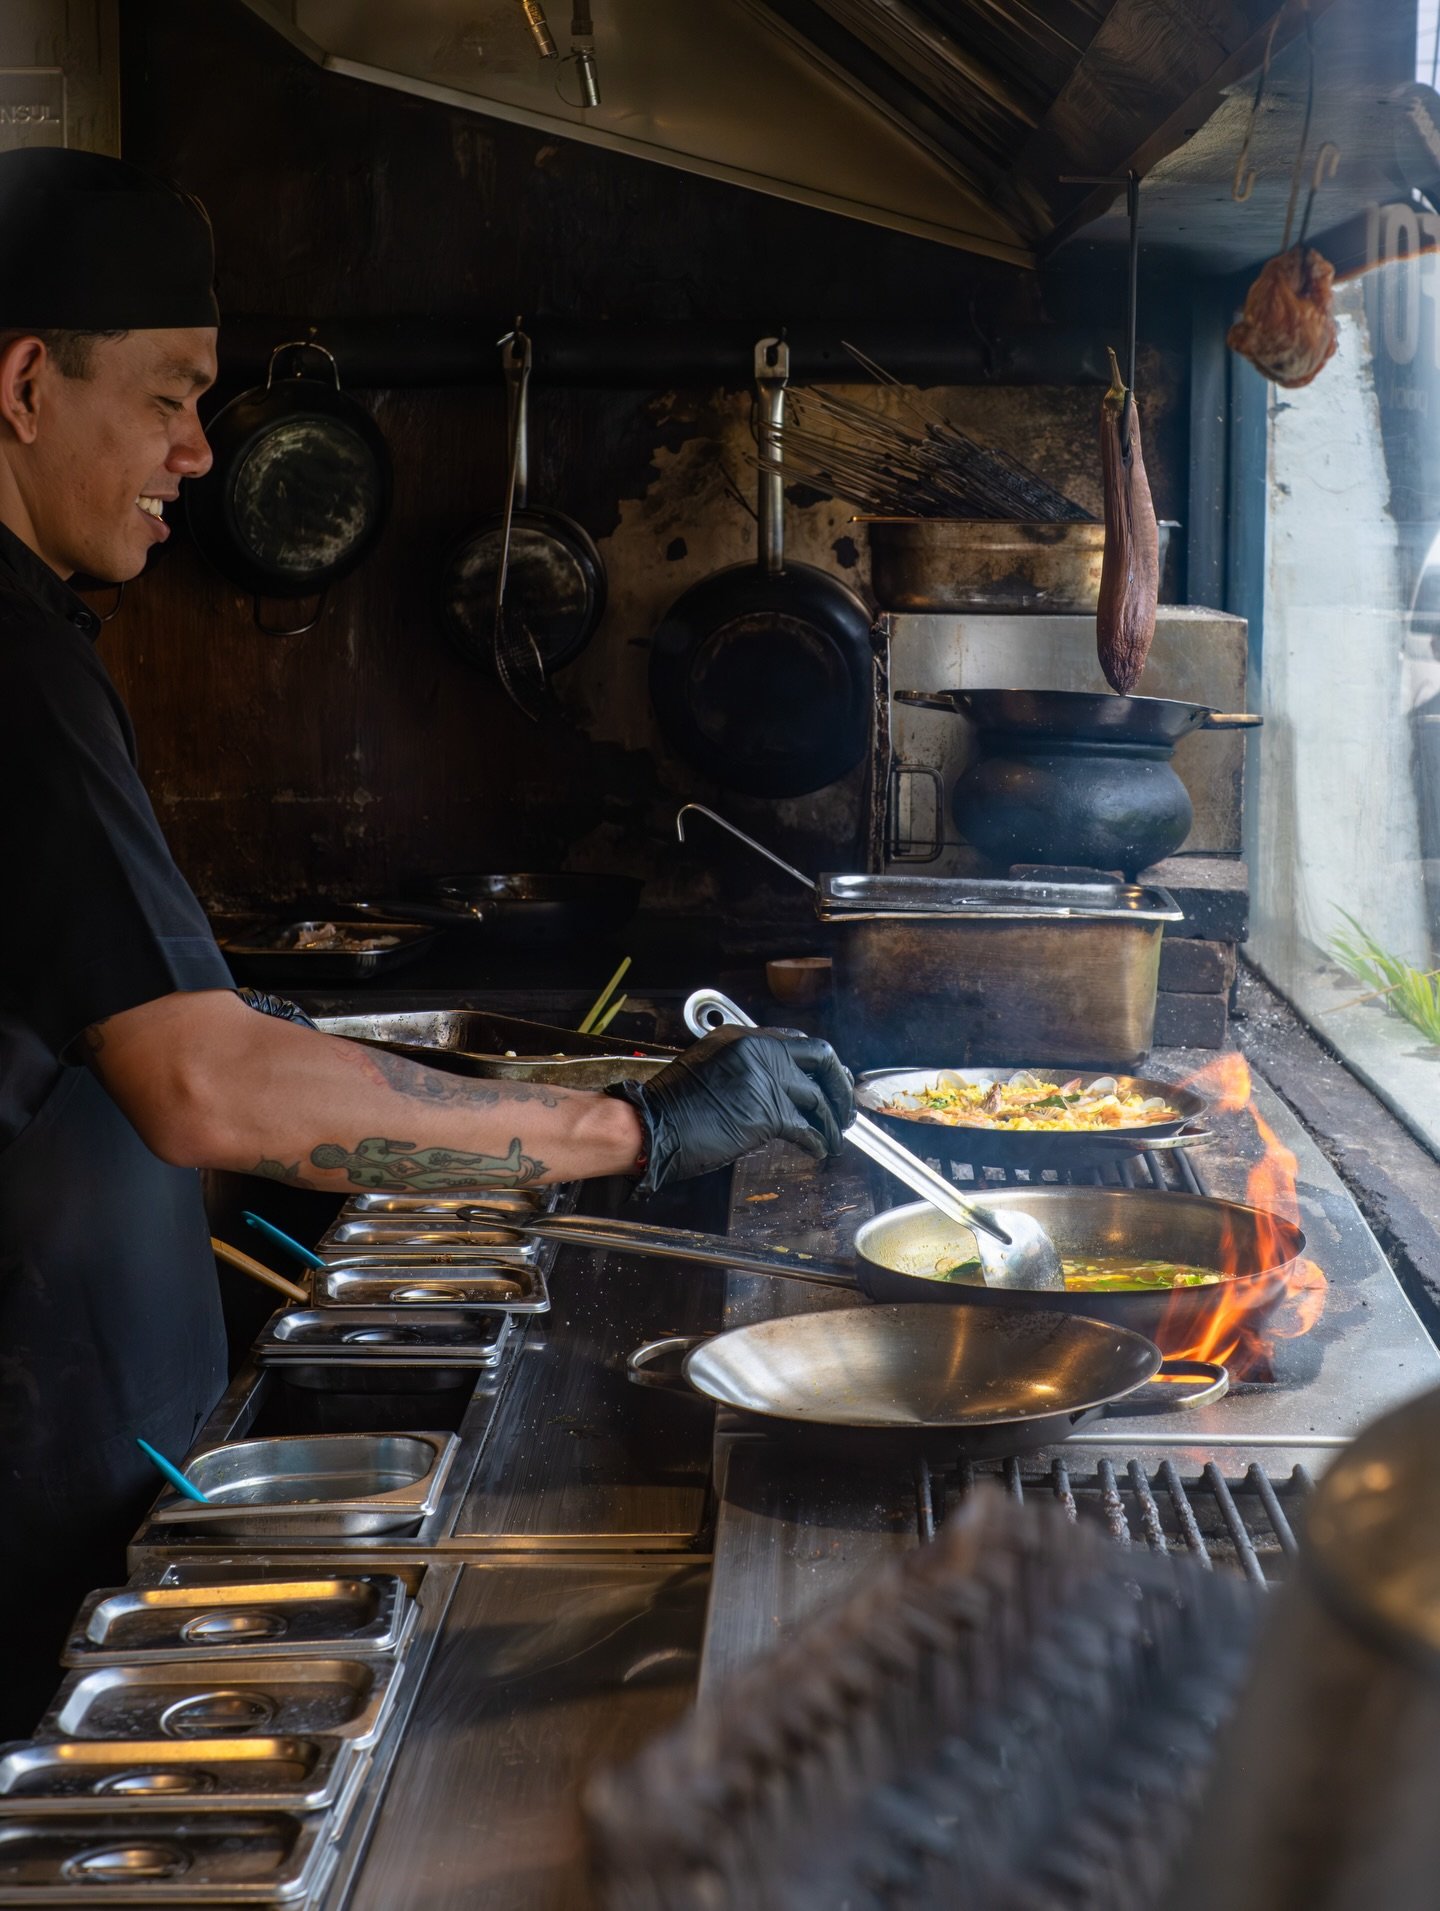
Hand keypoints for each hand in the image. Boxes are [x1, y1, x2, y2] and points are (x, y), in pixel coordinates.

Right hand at [606, 1026, 853, 1191]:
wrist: (652, 1126)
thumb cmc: (670, 1106)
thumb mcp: (707, 1067)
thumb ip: (742, 1068)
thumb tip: (769, 1086)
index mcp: (741, 1035)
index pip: (794, 1041)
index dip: (817, 1063)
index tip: (826, 1079)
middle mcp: (758, 1050)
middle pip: (820, 1058)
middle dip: (839, 1084)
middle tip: (845, 1105)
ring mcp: (765, 1079)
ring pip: (818, 1097)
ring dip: (832, 1121)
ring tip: (836, 1137)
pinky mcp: (768, 1112)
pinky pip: (806, 1127)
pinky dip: (817, 1142)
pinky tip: (818, 1151)